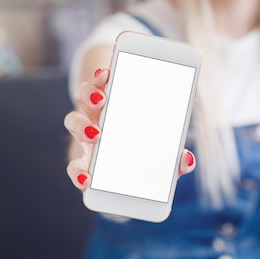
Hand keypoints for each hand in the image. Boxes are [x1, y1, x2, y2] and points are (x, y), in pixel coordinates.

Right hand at [63, 68, 195, 189]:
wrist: (129, 186)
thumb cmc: (148, 159)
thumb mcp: (164, 154)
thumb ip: (175, 158)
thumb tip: (186, 159)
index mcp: (117, 109)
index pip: (105, 85)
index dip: (101, 77)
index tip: (106, 72)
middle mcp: (98, 119)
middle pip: (84, 96)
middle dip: (90, 93)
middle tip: (102, 99)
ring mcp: (87, 141)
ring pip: (73, 122)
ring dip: (81, 125)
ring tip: (96, 134)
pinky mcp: (82, 166)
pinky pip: (73, 167)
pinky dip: (79, 173)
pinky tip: (88, 180)